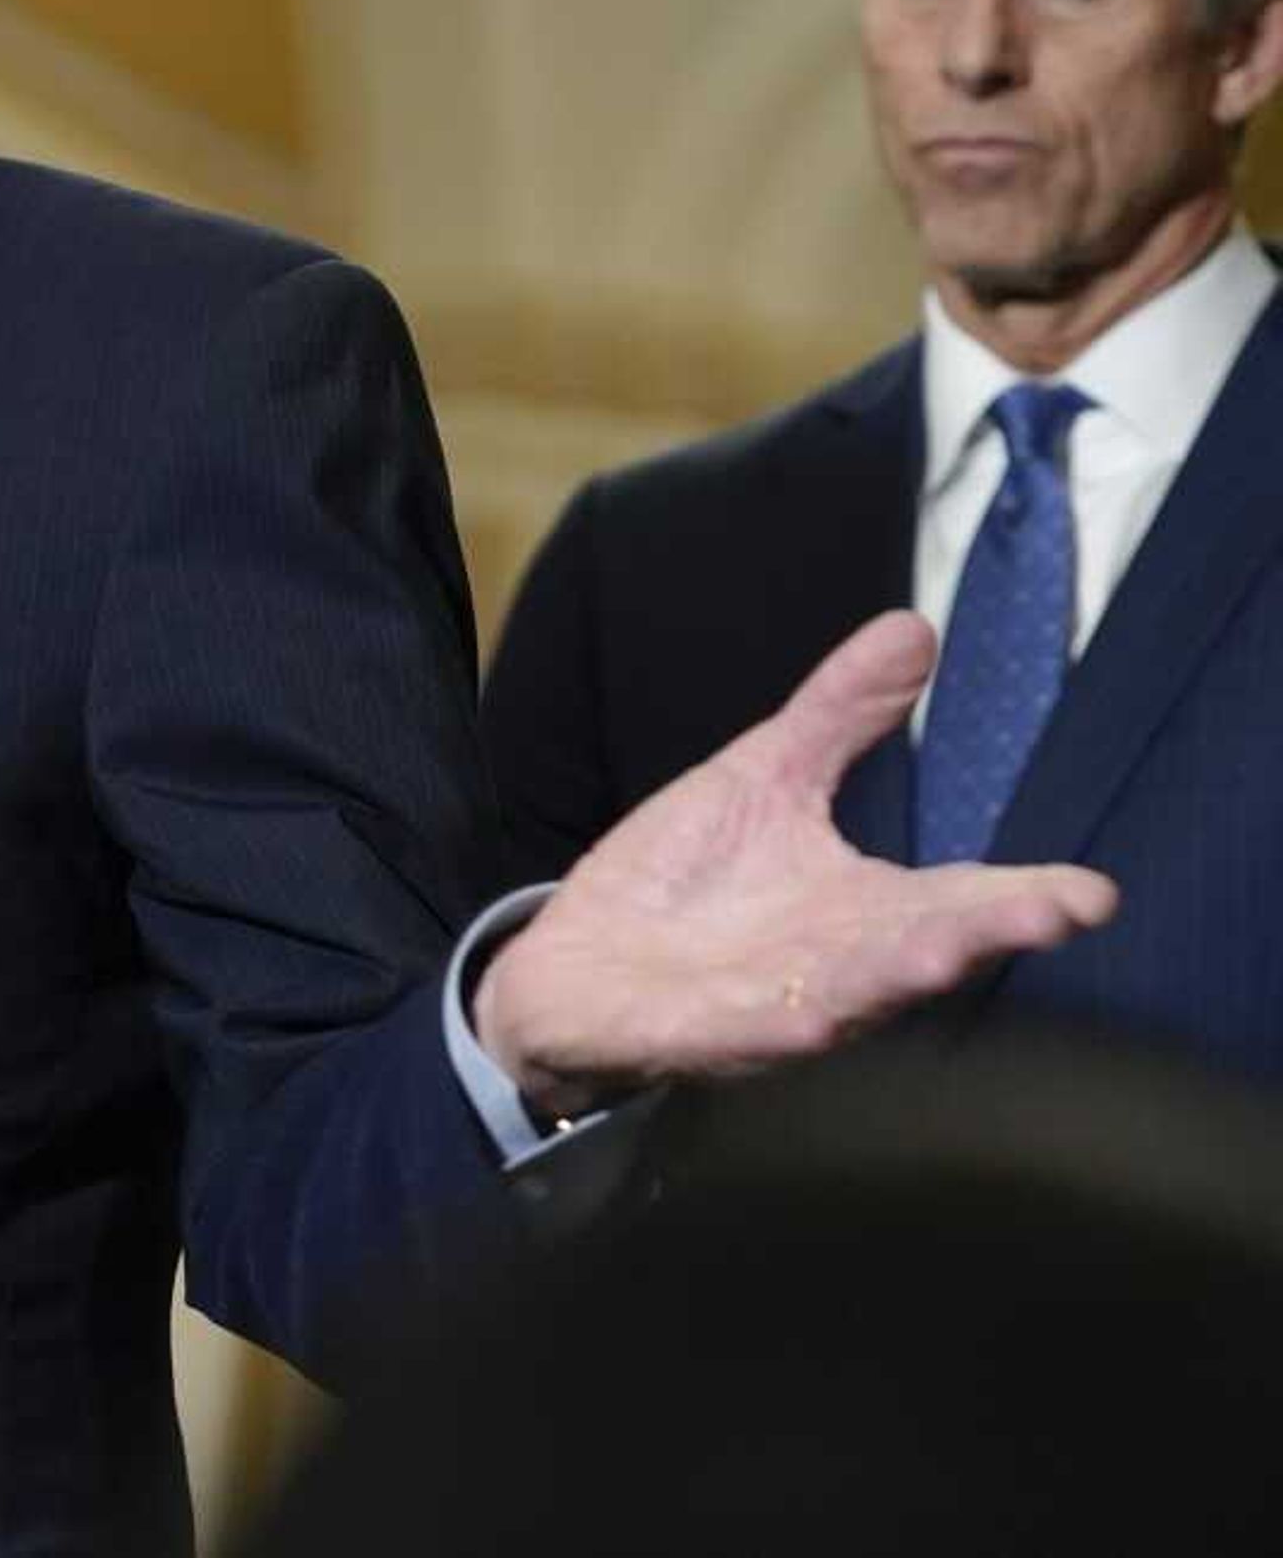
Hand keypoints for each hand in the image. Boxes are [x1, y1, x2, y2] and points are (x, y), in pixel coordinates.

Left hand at [475, 609, 1117, 1121]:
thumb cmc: (680, 883)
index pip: (959, 902)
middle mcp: (832, 965)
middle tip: (1051, 915)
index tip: (1093, 891)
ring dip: (894, 976)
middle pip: (922, 949)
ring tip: (947, 951)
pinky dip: (778, 1028)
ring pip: (847, 997)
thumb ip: (839, 715)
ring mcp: (769, 1004)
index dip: (1024, 898)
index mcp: (860, 910)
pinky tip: (810, 1021)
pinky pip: (743, 1034)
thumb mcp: (762, 778)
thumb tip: (913, 628)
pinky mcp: (696, 1032)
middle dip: (984, 933)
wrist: (570, 971)